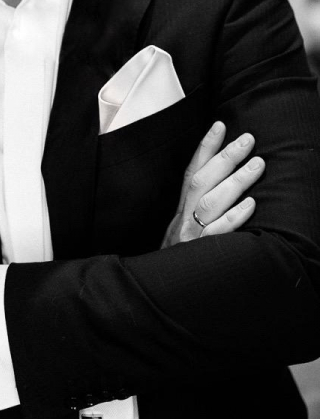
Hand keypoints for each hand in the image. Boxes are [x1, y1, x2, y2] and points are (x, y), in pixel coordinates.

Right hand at [161, 121, 263, 247]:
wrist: (160, 293)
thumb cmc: (179, 259)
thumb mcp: (185, 230)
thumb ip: (199, 207)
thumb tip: (224, 181)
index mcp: (180, 210)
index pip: (192, 171)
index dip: (205, 147)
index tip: (220, 124)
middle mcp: (183, 219)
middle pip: (202, 181)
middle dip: (225, 157)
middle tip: (248, 139)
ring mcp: (191, 236)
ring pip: (211, 202)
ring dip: (235, 181)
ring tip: (258, 164)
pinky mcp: (199, 254)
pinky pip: (217, 234)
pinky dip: (233, 218)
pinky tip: (251, 205)